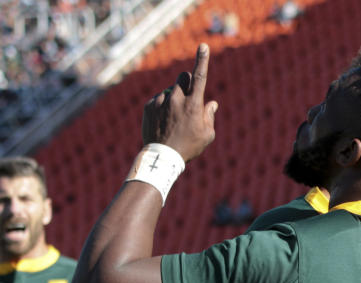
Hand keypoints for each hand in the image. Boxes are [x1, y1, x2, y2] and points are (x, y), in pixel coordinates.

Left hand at [142, 43, 217, 161]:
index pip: (199, 76)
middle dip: (186, 82)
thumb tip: (211, 104)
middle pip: (182, 77)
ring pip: (170, 89)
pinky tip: (164, 122)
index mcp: (193, 104)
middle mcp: (176, 98)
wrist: (162, 157)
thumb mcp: (207, 135)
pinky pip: (158, 99)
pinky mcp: (149, 106)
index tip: (203, 46)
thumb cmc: (189, 147)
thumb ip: (210, 116)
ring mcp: (161, 101)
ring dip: (174, 98)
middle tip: (187, 99)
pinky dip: (162, 106)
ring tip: (174, 119)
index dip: (202, 60)